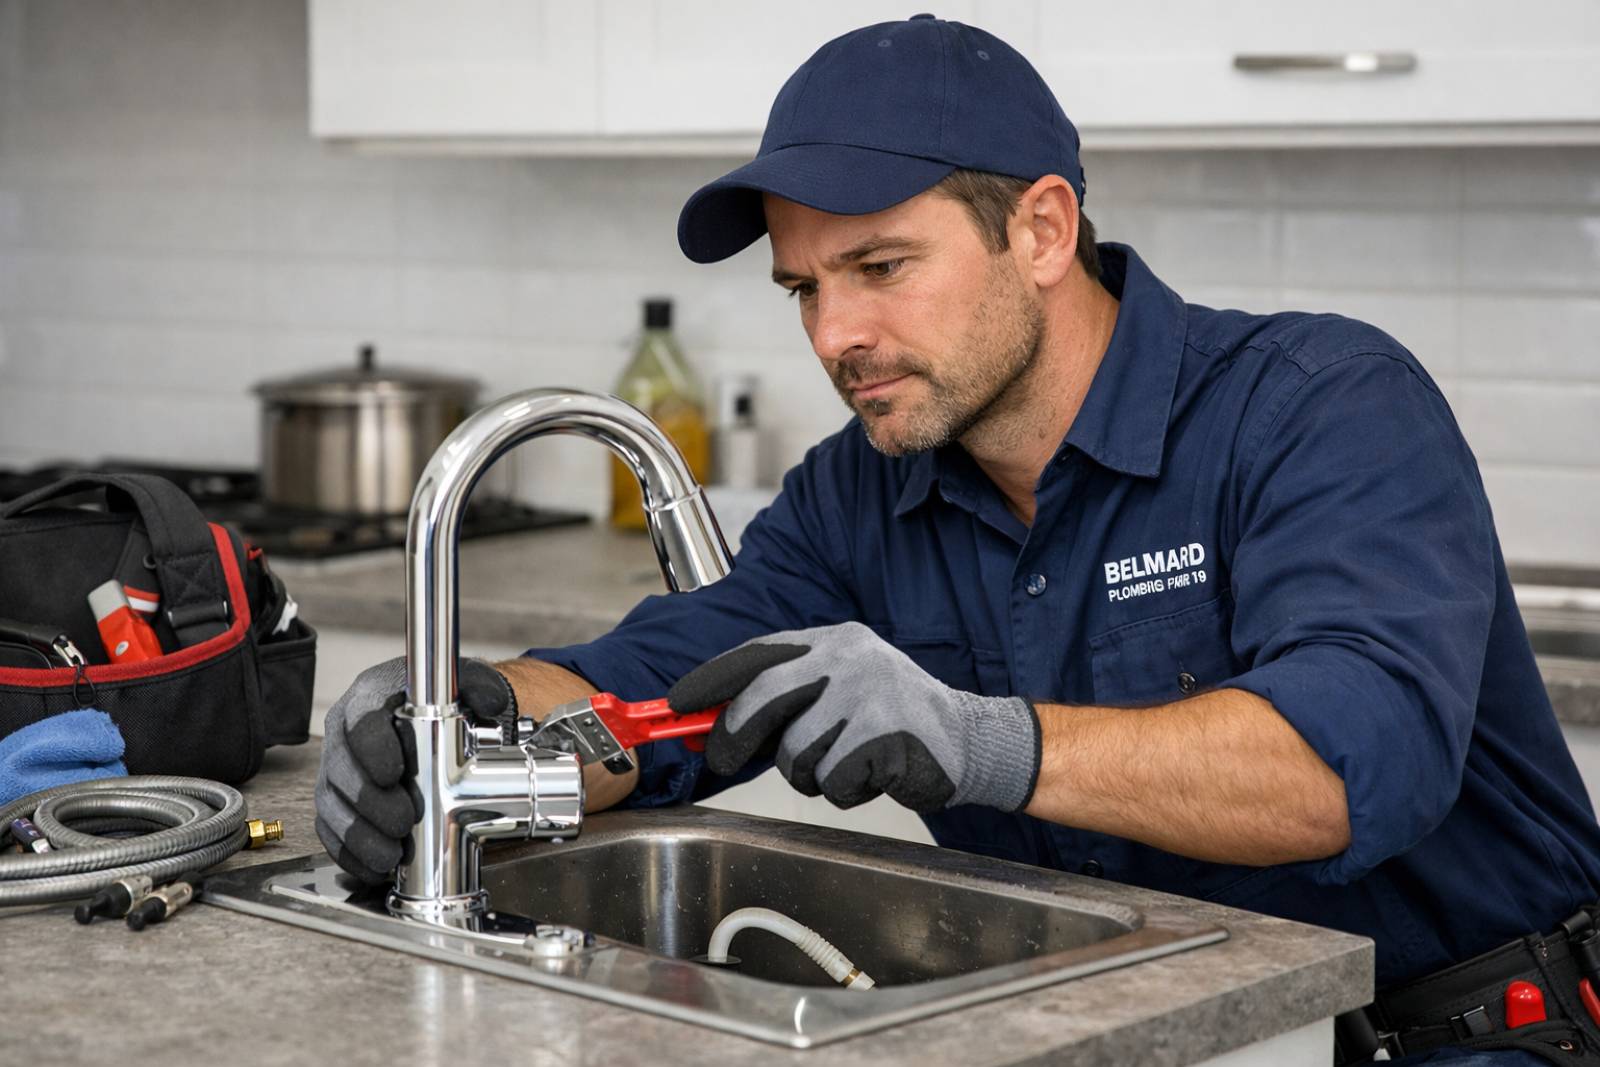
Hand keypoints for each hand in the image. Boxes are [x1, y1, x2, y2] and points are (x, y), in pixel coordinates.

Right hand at [314, 657, 516, 883]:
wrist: (433, 721)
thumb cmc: (443, 705)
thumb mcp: (464, 686)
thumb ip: (478, 688)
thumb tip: (491, 702)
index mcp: (370, 697)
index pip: (361, 721)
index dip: (372, 750)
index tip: (393, 774)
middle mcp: (344, 732)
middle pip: (342, 769)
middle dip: (370, 802)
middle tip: (402, 823)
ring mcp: (335, 768)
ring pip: (331, 804)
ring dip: (359, 835)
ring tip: (391, 855)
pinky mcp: (334, 801)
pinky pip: (330, 831)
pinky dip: (350, 853)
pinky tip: (376, 868)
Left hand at [668, 622, 1039, 812]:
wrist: (969, 740)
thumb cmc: (891, 720)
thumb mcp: (840, 688)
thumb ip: (785, 699)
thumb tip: (714, 727)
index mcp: (832, 640)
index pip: (757, 653)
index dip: (712, 678)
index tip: (676, 702)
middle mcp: (848, 658)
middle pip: (763, 697)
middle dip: (733, 736)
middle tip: (719, 760)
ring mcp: (869, 693)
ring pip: (795, 751)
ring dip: (809, 773)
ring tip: (843, 763)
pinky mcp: (885, 734)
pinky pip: (833, 779)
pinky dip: (845, 790)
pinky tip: (871, 775)